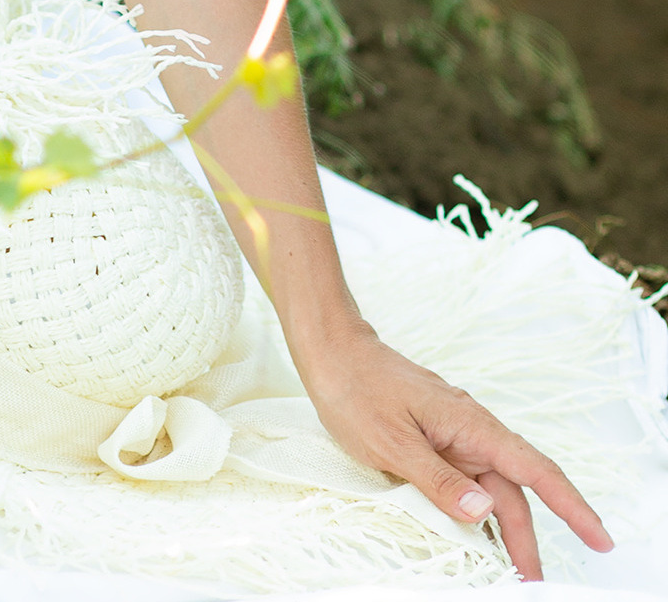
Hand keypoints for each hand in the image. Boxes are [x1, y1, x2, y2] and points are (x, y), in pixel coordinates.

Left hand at [298, 321, 611, 579]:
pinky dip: (471, 509)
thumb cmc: (355, 386)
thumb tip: (485, 512)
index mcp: (471, 426)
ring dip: (498, 529)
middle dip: (526, 540)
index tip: (599, 538)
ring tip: (505, 569)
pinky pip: (462, 481)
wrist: (328, 350)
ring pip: (487, 490)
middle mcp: (469, 431)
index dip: (572, 507)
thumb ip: (438, 480)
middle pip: (511, 493)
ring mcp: (452, 436)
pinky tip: (469, 534)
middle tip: (529, 582)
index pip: (536, 471)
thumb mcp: (391, 441)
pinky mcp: (434, 440)